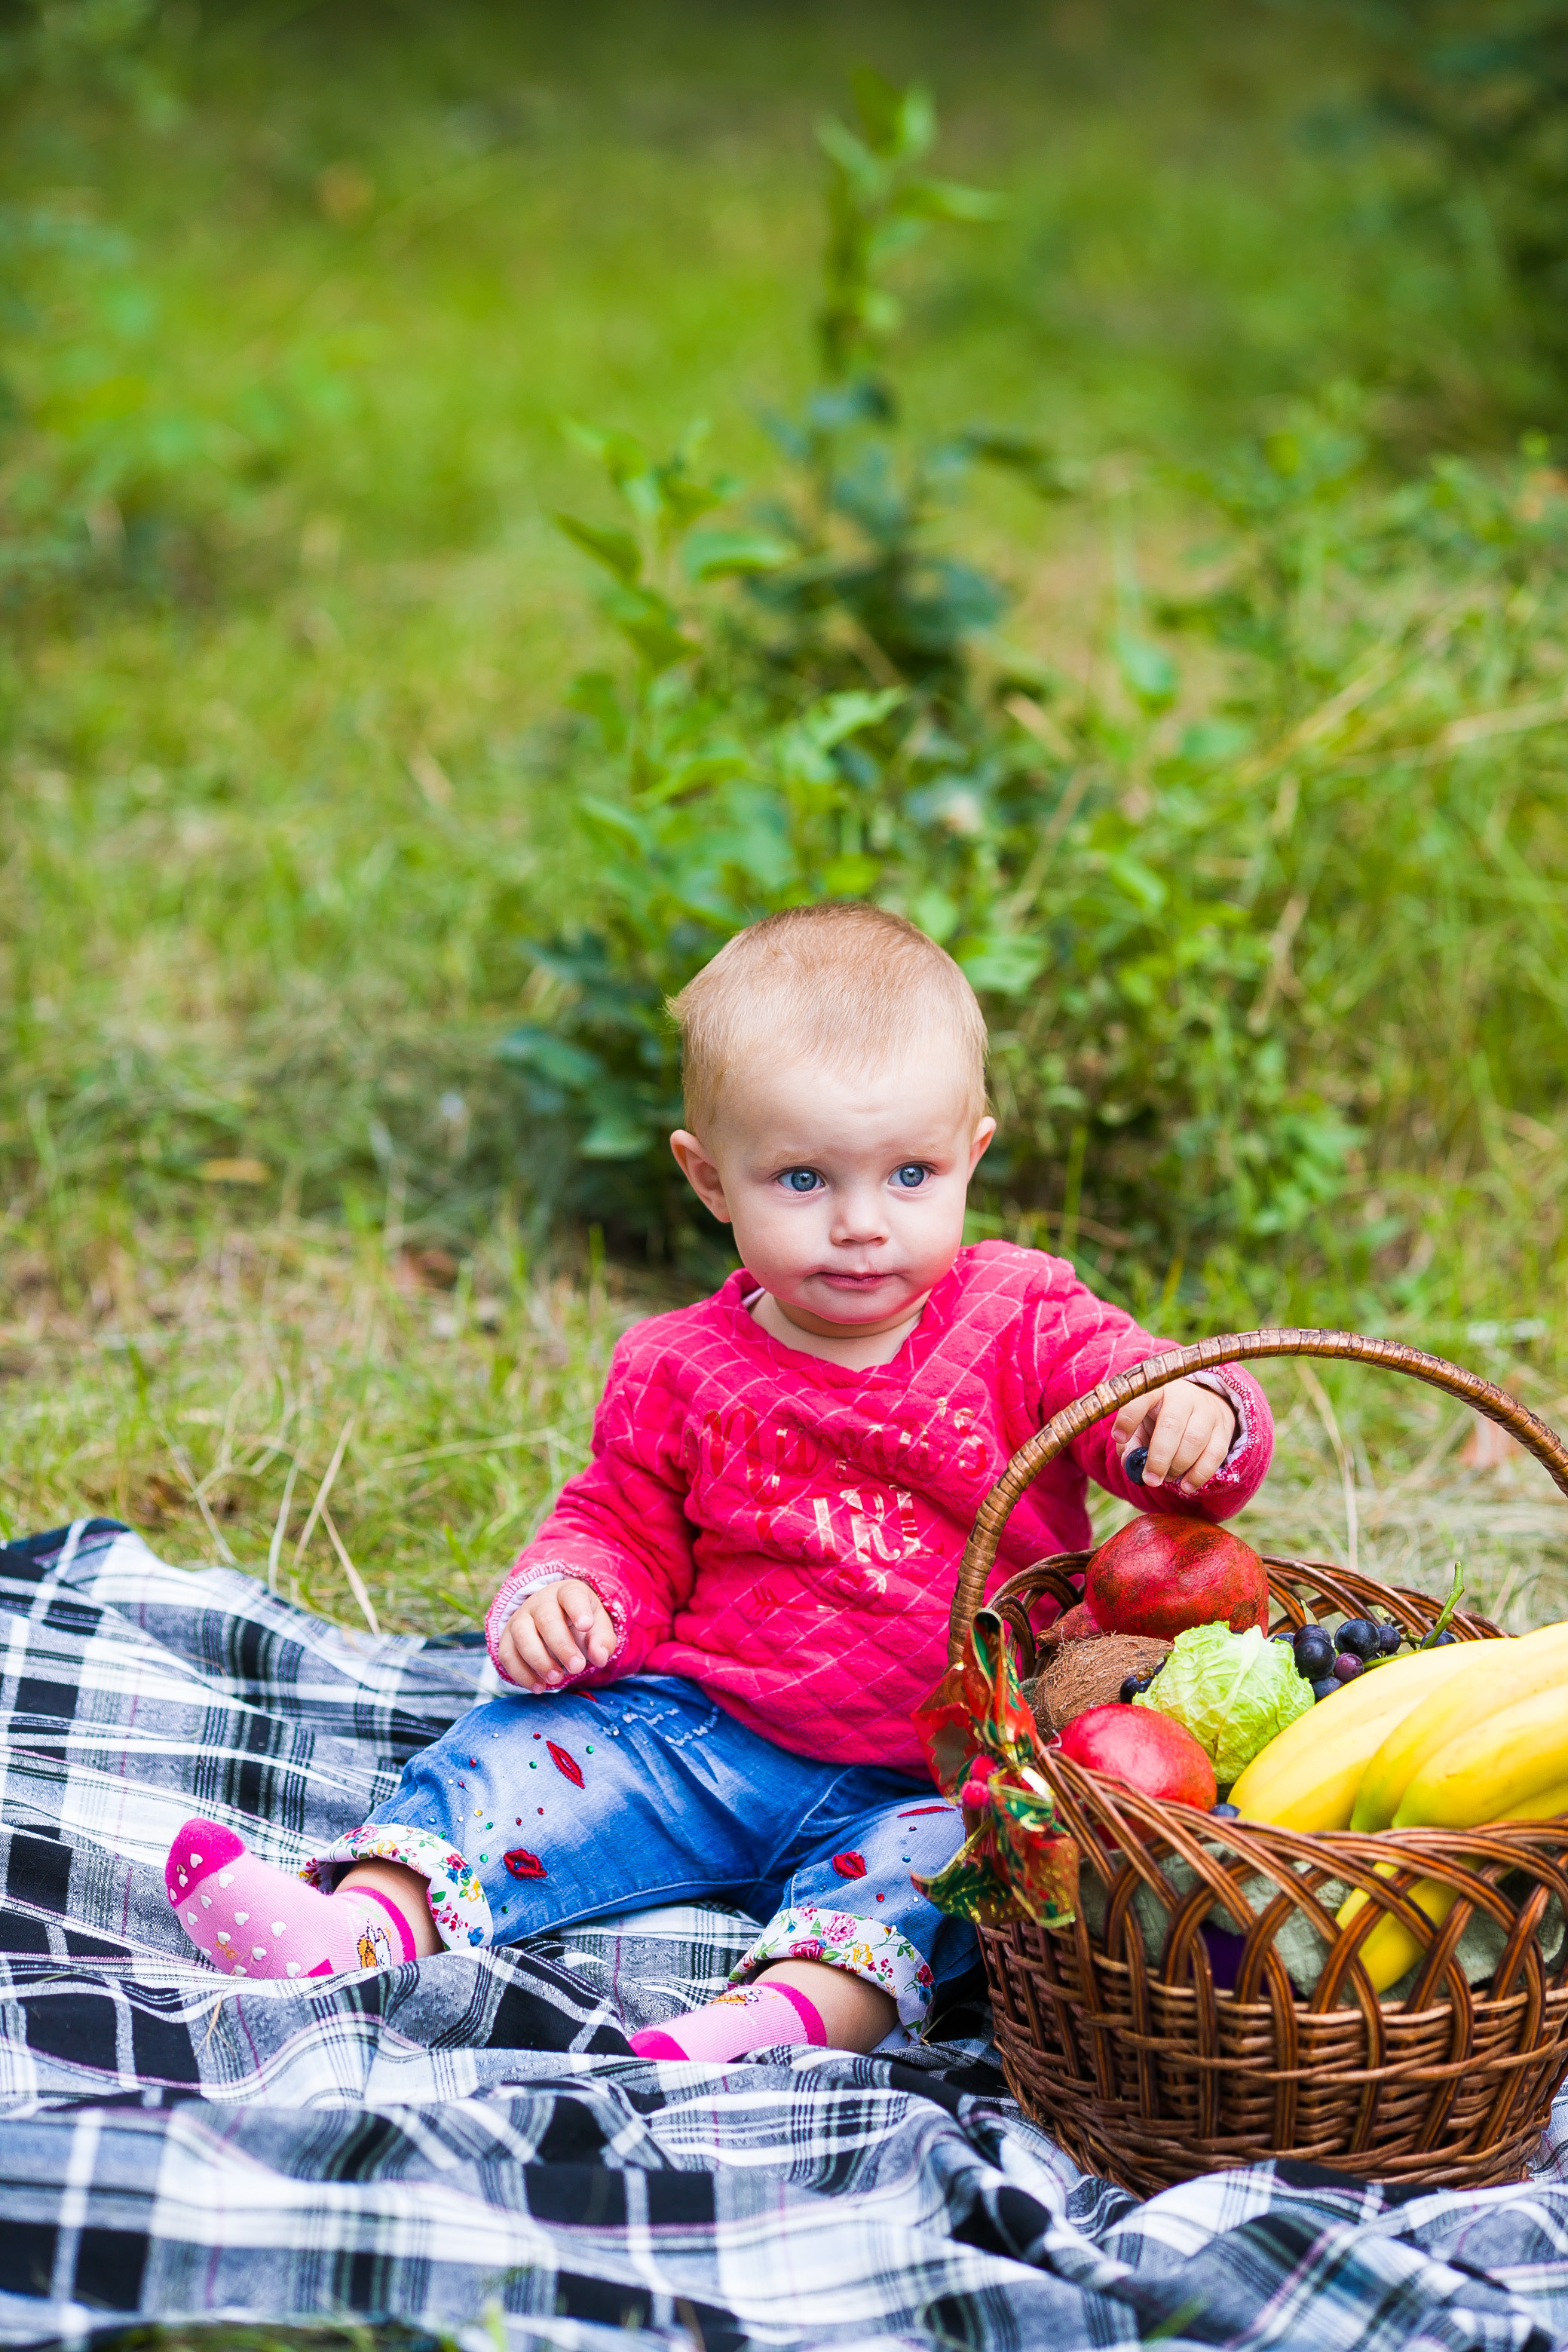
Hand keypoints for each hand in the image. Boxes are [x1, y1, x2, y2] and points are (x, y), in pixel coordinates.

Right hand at [496, 1578, 616, 1691]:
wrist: (556, 1621)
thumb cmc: (580, 1624)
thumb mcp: (599, 1627)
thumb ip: (603, 1641)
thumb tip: (599, 1657)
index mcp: (567, 1593)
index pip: (571, 1595)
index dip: (578, 1609)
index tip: (586, 1625)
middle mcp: (540, 1602)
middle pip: (546, 1618)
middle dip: (561, 1645)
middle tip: (577, 1668)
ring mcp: (520, 1618)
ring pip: (521, 1634)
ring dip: (538, 1660)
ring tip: (556, 1679)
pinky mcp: (507, 1638)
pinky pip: (507, 1654)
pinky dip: (521, 1673)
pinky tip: (539, 1687)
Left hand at [1111, 1379, 1236, 1496]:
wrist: (1200, 1405)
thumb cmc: (1161, 1417)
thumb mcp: (1142, 1422)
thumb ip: (1131, 1442)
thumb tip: (1129, 1462)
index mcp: (1158, 1389)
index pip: (1142, 1396)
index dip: (1129, 1417)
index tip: (1118, 1437)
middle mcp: (1184, 1396)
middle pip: (1171, 1424)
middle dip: (1158, 1457)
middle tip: (1149, 1480)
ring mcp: (1207, 1410)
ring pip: (1194, 1440)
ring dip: (1178, 1466)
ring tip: (1167, 1478)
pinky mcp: (1223, 1428)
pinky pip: (1214, 1454)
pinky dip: (1199, 1474)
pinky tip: (1186, 1486)